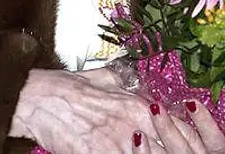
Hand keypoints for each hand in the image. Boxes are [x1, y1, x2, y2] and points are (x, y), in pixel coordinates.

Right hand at [11, 69, 224, 153]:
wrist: (37, 98)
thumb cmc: (66, 87)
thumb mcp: (102, 78)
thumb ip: (122, 84)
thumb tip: (132, 83)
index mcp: (138, 106)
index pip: (179, 131)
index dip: (187, 144)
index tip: (186, 147)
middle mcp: (134, 125)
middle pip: (169, 150)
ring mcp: (117, 144)